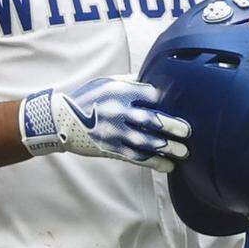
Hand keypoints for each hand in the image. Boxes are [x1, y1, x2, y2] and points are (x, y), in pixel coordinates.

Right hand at [19, 76, 189, 172]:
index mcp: (118, 92)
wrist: (61, 121)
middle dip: (171, 126)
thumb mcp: (107, 82)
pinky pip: (135, 158)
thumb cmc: (87, 98)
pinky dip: (152, 162)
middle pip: (149, 120)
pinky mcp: (111, 149)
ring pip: (145, 142)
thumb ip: (131, 82)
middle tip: (187, 131)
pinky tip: (168, 165)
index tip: (178, 102)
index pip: (149, 95)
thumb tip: (154, 82)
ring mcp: (114, 133)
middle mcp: (117, 112)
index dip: (164, 99)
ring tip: (183, 152)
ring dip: (166, 148)